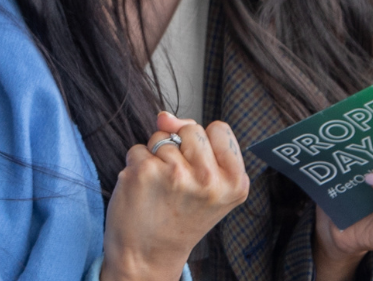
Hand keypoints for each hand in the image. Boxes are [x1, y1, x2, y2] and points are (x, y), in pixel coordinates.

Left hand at [102, 113, 250, 280]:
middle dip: (180, 148)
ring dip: (156, 158)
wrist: (148, 257)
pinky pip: (138, 149)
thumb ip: (196, 142)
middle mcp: (209, 179)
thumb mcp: (207, 184)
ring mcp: (177, 174)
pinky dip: (137, 166)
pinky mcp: (145, 172)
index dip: (204, 145)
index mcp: (235, 182)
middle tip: (178, 185)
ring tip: (161, 191)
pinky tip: (143, 192)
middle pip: (192, 128)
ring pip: (162, 137)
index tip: (200, 172)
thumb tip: (163, 116)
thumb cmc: (178, 219)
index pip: (219, 128)